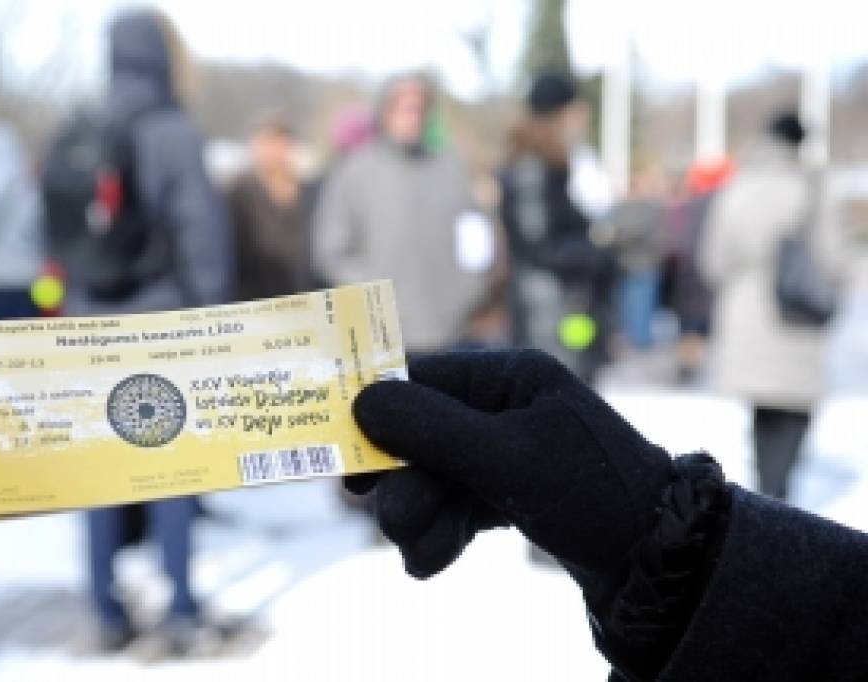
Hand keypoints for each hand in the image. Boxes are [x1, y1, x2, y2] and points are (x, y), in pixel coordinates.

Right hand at [348, 350, 671, 581]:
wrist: (658, 561)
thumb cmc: (593, 491)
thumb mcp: (510, 458)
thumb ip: (434, 430)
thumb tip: (363, 401)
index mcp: (510, 377)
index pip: (424, 378)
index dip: (379, 412)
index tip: (343, 446)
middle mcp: (502, 407)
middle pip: (422, 437)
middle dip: (406, 483)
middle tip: (392, 521)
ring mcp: (503, 452)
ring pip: (433, 477)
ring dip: (420, 517)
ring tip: (419, 553)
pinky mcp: (506, 493)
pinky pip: (454, 506)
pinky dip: (440, 533)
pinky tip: (431, 561)